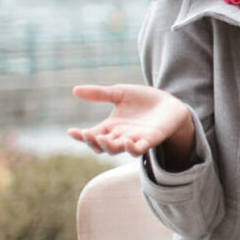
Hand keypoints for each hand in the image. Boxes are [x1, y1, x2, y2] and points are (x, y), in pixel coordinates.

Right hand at [68, 84, 193, 160]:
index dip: (81, 136)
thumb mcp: (119, 93)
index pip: (92, 134)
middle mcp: (120, 136)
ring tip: (103, 138)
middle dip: (93, 142)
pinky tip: (127, 141)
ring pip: (118, 150)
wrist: (169, 103)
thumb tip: (75, 90)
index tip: (71, 131)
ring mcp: (135, 140)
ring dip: (109, 146)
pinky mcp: (150, 140)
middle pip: (102, 146)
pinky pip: (139, 149)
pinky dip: (132, 148)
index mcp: (110, 126)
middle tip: (88, 134)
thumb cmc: (143, 99)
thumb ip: (99, 93)